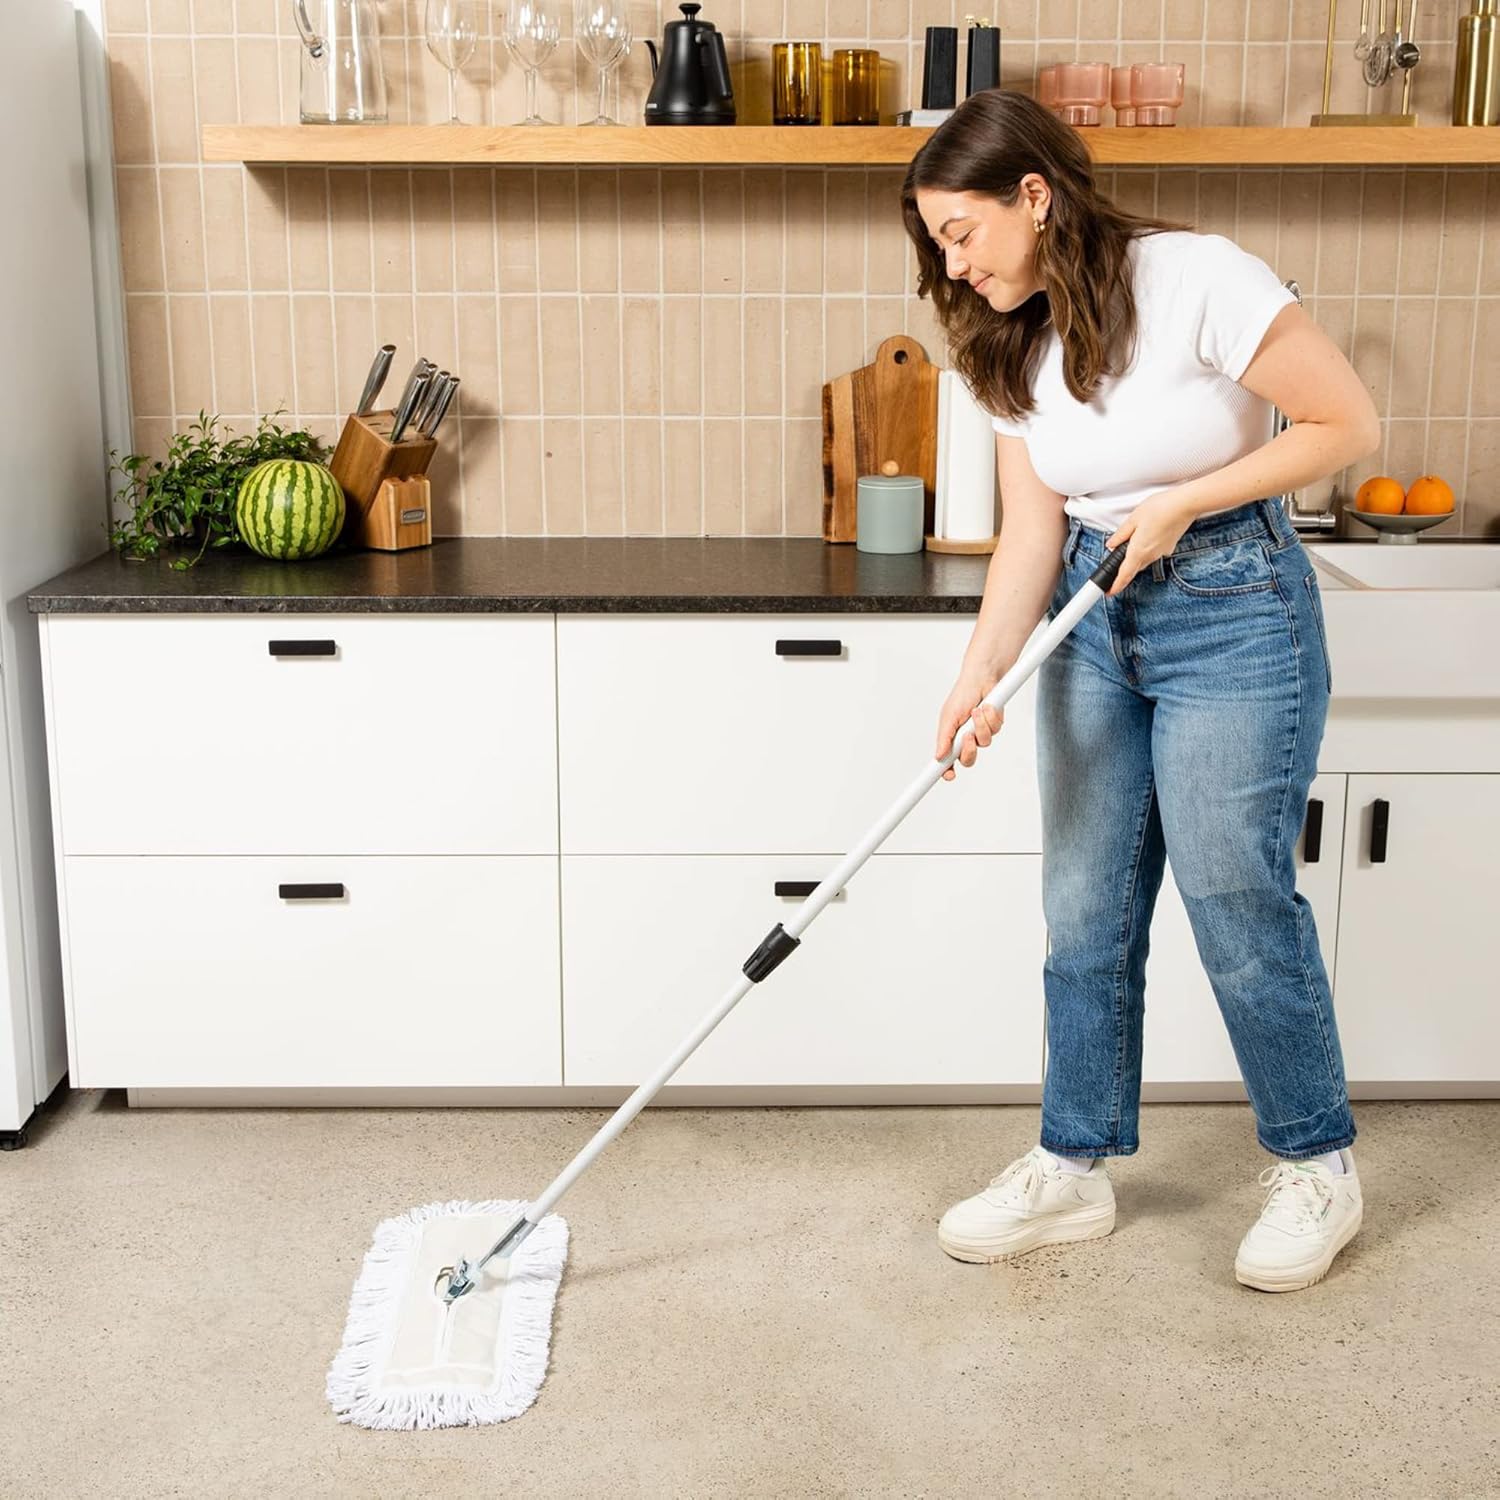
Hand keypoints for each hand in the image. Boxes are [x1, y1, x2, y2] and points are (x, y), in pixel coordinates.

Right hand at [936, 667, 1004, 781]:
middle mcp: (966, 738)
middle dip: (969, 750)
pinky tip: (987, 706)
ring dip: (981, 727)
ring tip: (976, 711)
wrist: (982, 678)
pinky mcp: (995, 725)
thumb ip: (944, 738)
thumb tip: (938, 756)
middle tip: (967, 737)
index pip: (947, 761)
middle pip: (968, 759)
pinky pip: (995, 730)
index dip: (947, 771)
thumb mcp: (948, 717)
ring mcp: (981, 733)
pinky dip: (990, 718)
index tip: (948, 775)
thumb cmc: (962, 695)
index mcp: (951, 738)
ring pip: (984, 743)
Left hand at [1104, 489, 1197, 595]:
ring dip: (1136, 555)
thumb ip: (1121, 534)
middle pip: (1134, 568)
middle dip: (1125, 567)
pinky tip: (1148, 534)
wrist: (1186, 504)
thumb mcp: (1133, 519)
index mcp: (1138, 550)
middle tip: (1116, 561)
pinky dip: (1147, 547)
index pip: (1125, 574)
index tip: (1109, 592)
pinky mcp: (1169, 547)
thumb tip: (1111, 544)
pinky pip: (1154, 552)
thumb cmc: (1161, 508)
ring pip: (1144, 560)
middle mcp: (1151, 555)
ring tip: (1134, 538)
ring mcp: (1162, 552)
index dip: (1116, 586)